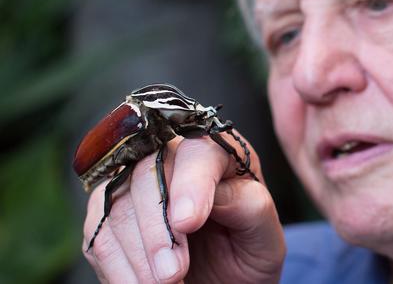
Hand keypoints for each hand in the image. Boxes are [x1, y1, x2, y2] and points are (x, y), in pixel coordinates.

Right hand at [82, 133, 285, 282]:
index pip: (199, 151)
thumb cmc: (249, 249)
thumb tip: (215, 195)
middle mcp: (175, 158)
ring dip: (137, 252)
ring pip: (115, 203)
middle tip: (173, 273)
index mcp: (221, 153)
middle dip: (157, 228)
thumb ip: (250, 207)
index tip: (189, 223)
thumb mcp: (265, 234)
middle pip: (147, 173)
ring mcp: (136, 184)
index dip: (191, 184)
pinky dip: (118, 267)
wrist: (227, 278)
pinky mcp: (109, 214)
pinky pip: (98, 233)